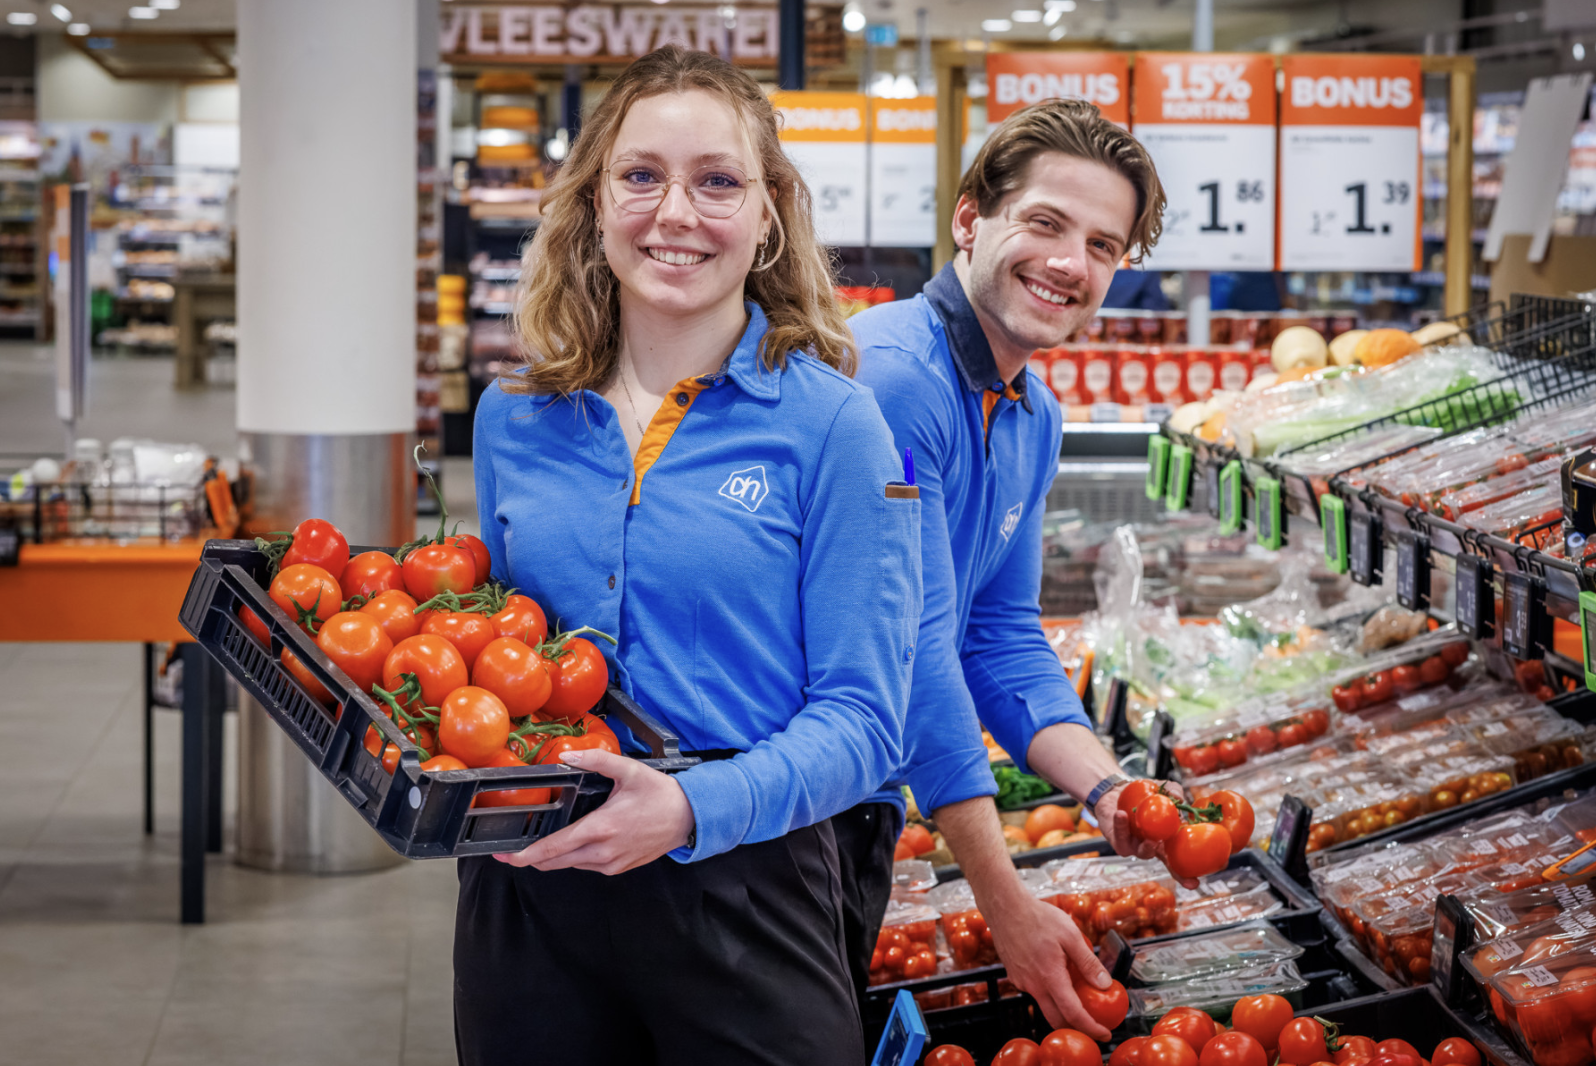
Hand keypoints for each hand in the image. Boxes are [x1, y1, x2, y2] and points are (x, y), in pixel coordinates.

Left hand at [493, 749, 694, 874]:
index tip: (506, 855)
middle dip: (531, 858)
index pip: (553, 849)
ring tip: (547, 841)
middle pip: (554, 863)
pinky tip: (580, 840)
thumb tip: (567, 756)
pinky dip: (576, 856)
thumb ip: (595, 760)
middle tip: (513, 851)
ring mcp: (611, 864)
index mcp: (600, 829)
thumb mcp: (628, 770)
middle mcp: (603, 852)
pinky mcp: (618, 868)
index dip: (525, 855)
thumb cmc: (660, 794)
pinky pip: (588, 865)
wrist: (688, 817)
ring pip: (570, 865)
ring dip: (555, 856)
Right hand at [984, 889, 1114, 1040]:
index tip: (1105, 1033)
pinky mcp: (1015, 976)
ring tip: (1078, 995)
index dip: (1091, 1028)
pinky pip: (1035, 992)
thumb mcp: (1070, 935)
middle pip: (1056, 1020)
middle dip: (1076, 1028)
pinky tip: (1057, 976)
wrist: (1005, 907)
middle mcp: (1033, 985)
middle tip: (1094, 1025)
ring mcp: (1022, 982)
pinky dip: (1050, 993)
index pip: (1073, 1014)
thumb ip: (1088, 962)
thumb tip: (1105, 984)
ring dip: (1062, 1009)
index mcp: (1050, 976)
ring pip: (1045, 1006)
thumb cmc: (1038, 917)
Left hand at [1096, 780, 1199, 889]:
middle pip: (1166, 864)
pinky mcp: (1119, 842)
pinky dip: (1121, 825)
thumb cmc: (1144, 795)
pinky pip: (1121, 836)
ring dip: (1147, 846)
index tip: (1196, 883)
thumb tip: (1179, 798)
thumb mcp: (1163, 789)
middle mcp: (1153, 847)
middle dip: (1174, 870)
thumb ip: (1174, 791)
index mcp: (1168, 840)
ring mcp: (1136, 847)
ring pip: (1143, 852)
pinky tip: (1121, 814)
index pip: (1181, 860)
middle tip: (1179, 865)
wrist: (1117, 792)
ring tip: (1150, 837)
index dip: (1188, 874)